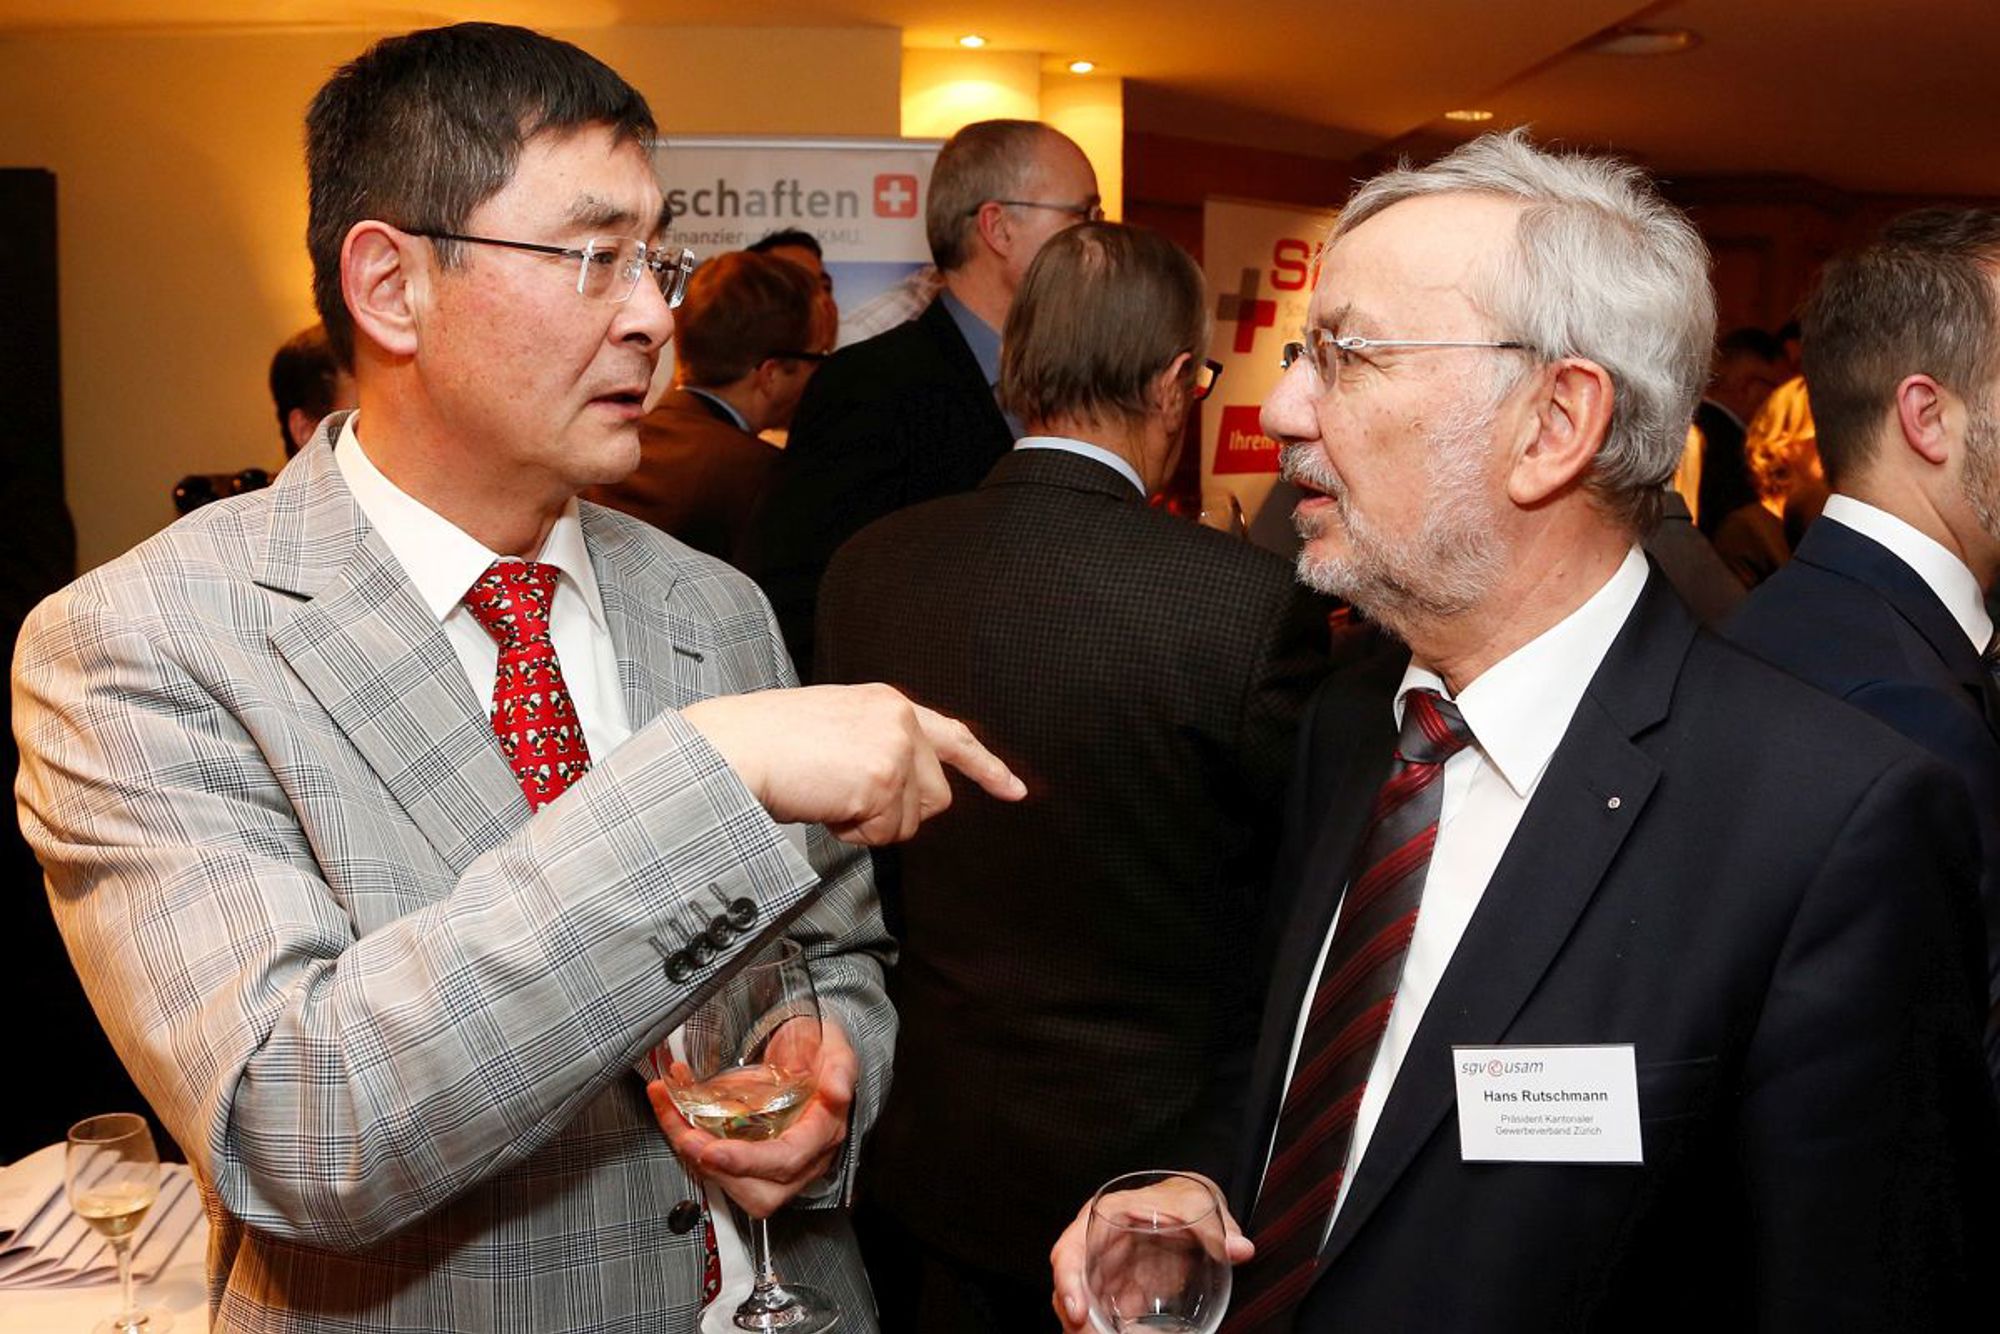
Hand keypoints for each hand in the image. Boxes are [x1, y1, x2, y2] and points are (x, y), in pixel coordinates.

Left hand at [648, 1018, 856, 1218]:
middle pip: (760, 1191)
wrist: (812, 1053)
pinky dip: (690, 1145)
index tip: (713, 1151)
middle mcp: (801, 1158)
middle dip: (716, 1172)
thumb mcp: (837, 1049)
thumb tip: (837, 1090)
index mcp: (823, 1132)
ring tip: (674, 1122)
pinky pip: (719, 1169)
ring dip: (697, 1161)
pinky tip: (673, 1113)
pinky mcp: (751, 1158)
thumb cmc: (823, 1053)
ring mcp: (774, 1163)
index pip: (787, 1160)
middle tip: (686, 1138)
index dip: (747, 1161)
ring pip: (735, 1186)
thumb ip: (841, 1068)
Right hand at [683, 683, 1024, 844]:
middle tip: (844, 799)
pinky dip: (852, 833)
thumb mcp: (836, 728)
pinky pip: (885, 834)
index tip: (1016, 792)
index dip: (987, 768)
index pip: (955, 737)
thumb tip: (906, 793)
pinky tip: (824, 805)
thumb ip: (879, 748)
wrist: (734, 748)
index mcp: (889, 703)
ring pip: (911, 821)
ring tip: (827, 794)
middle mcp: (901, 719)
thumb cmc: (768, 744)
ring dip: (869, 824)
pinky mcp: (882, 779)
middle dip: (896, 813)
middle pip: (936, 797)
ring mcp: (894, 748)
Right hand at [1049, 1172, 1252, 1331]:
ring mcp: (1107, 1274)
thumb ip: (1218, 1227)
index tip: (1076, 1311)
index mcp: (1104, 1217)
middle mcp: (1096, 1247)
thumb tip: (1241, 1249)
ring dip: (1092, 1331)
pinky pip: (1109, 1320)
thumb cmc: (1183, 1197)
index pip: (1069, 1250)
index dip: (1067, 1281)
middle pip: (1071, 1289)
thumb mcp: (1198, 1203)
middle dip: (1076, 1321)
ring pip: (1085, 1309)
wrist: (1189, 1207)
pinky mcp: (1122, 1294)